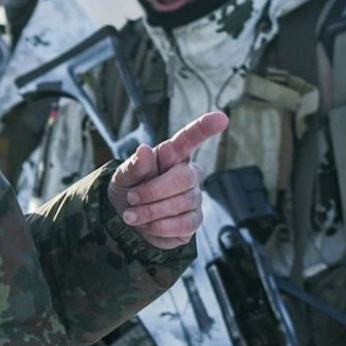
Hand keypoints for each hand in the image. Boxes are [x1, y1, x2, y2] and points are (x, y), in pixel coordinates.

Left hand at [108, 111, 227, 248]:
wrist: (128, 220)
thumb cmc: (130, 189)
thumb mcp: (124, 176)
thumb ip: (134, 165)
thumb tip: (144, 150)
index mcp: (172, 155)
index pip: (191, 138)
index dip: (205, 128)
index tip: (221, 118)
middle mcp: (189, 173)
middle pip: (184, 178)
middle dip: (153, 192)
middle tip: (132, 198)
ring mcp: (194, 197)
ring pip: (182, 203)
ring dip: (150, 212)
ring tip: (132, 215)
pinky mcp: (194, 220)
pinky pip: (184, 224)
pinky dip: (160, 226)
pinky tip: (147, 225)